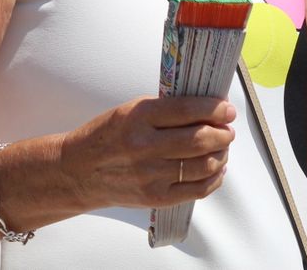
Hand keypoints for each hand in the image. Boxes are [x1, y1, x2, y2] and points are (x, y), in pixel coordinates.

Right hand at [58, 95, 235, 209]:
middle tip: (227, 130)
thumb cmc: (105, 138)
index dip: (214, 109)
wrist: (79, 171)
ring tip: (221, 148)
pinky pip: (198, 189)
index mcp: (137, 117)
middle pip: (200, 139)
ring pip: (204, 165)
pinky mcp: (157, 197)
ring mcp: (151, 174)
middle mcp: (144, 145)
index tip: (226, 109)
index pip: (187, 110)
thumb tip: (205, 110)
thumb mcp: (127, 112)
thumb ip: (163, 111)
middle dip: (222, 133)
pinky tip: (215, 169)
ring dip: (221, 155)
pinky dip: (215, 178)